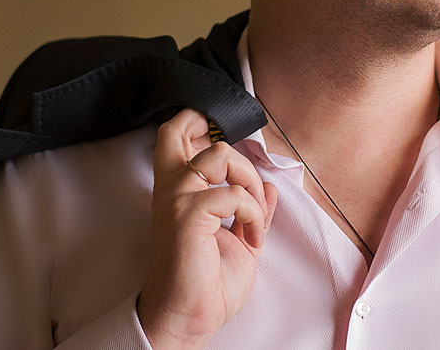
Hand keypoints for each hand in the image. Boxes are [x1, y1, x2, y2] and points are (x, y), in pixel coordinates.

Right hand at [137, 109, 278, 348]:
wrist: (190, 318)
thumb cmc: (206, 283)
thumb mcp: (239, 238)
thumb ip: (251, 208)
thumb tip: (267, 185)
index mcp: (177, 190)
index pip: (173, 135)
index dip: (197, 121)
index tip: (226, 145)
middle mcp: (171, 188)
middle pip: (180, 129)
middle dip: (221, 136)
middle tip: (241, 176)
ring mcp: (177, 199)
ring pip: (220, 154)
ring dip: (248, 179)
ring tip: (252, 213)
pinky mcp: (187, 216)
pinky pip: (234, 193)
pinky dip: (252, 212)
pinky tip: (251, 237)